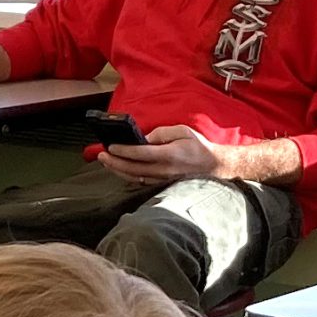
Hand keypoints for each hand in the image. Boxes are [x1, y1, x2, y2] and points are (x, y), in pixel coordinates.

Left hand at [98, 123, 225, 186]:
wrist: (215, 167)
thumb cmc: (199, 147)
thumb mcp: (184, 131)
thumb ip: (163, 133)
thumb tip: (145, 138)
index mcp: (170, 155)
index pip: (141, 154)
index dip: (123, 151)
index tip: (111, 147)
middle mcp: (164, 170)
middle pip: (133, 168)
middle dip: (114, 162)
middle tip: (101, 155)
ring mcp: (163, 179)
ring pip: (135, 178)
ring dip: (118, 171)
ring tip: (106, 162)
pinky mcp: (163, 184)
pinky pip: (141, 182)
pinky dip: (128, 176)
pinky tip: (120, 170)